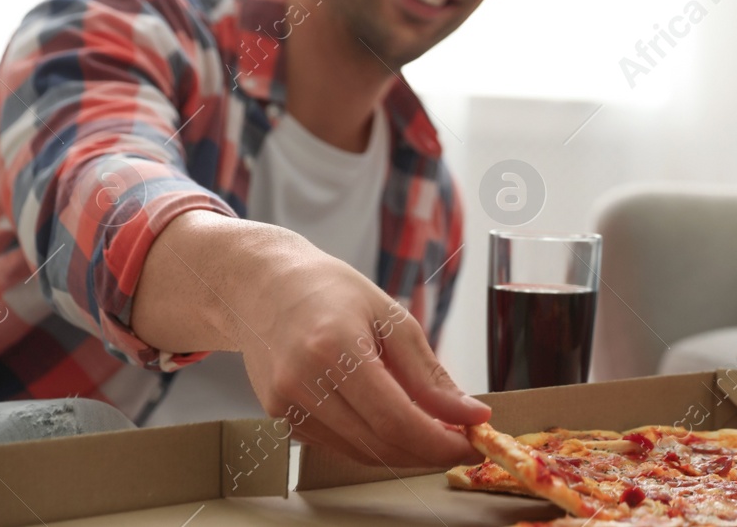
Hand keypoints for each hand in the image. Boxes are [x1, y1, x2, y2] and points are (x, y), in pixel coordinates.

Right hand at [233, 244, 489, 467]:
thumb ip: (429, 374)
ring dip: (402, 451)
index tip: (470, 442)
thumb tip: (471, 412)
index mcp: (335, 348)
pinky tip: (392, 424)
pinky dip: (372, 442)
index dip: (437, 441)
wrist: (265, 286)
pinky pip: (337, 443)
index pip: (395, 418)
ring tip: (432, 431)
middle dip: (426, 450)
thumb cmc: (331, 291)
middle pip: (378, 442)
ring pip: (358, 451)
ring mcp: (285, 403)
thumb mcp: (391, 317)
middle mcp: (303, 381)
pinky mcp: (278, 416)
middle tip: (458, 441)